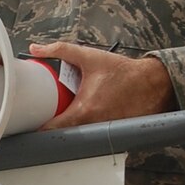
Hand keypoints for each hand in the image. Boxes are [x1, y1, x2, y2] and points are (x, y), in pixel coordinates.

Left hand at [29, 40, 177, 128]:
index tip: (32, 124)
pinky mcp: (114, 133)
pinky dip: (91, 129)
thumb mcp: (88, 56)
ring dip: (74, 129)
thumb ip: (60, 50)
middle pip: (66, 134)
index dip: (39, 128)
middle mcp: (93, 124)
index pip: (54, 128)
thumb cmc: (122, 72)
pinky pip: (97, 135)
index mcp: (84, 110)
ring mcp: (104, 131)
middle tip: (50, 116)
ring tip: (69, 116)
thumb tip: (36, 48)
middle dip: (56, 127)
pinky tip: (90, 118)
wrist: (152, 82)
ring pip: (81, 136)